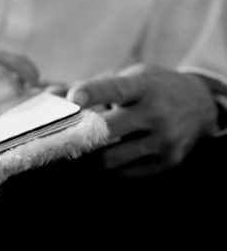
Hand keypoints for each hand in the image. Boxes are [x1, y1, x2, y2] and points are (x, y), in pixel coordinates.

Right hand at [0, 36, 39, 97]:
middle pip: (21, 60)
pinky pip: (2, 73)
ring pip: (16, 64)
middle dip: (32, 73)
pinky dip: (13, 82)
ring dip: (27, 75)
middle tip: (37, 87)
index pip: (18, 59)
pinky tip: (18, 91)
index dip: (27, 69)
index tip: (32, 82)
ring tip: (32, 88)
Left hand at [66, 64, 216, 175]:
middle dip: (82, 134)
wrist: (201, 104)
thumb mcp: (129, 77)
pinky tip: (109, 155)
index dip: (92, 93)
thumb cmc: (153, 87)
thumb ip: (91, 87)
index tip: (72, 99)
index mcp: (144, 86)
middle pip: (107, 130)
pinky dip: (112, 166)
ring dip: (93, 155)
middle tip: (64, 136)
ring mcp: (164, 139)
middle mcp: (157, 112)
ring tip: (87, 147)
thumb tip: (49, 94)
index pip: (115, 89)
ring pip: (111, 158)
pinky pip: (125, 173)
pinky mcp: (169, 161)